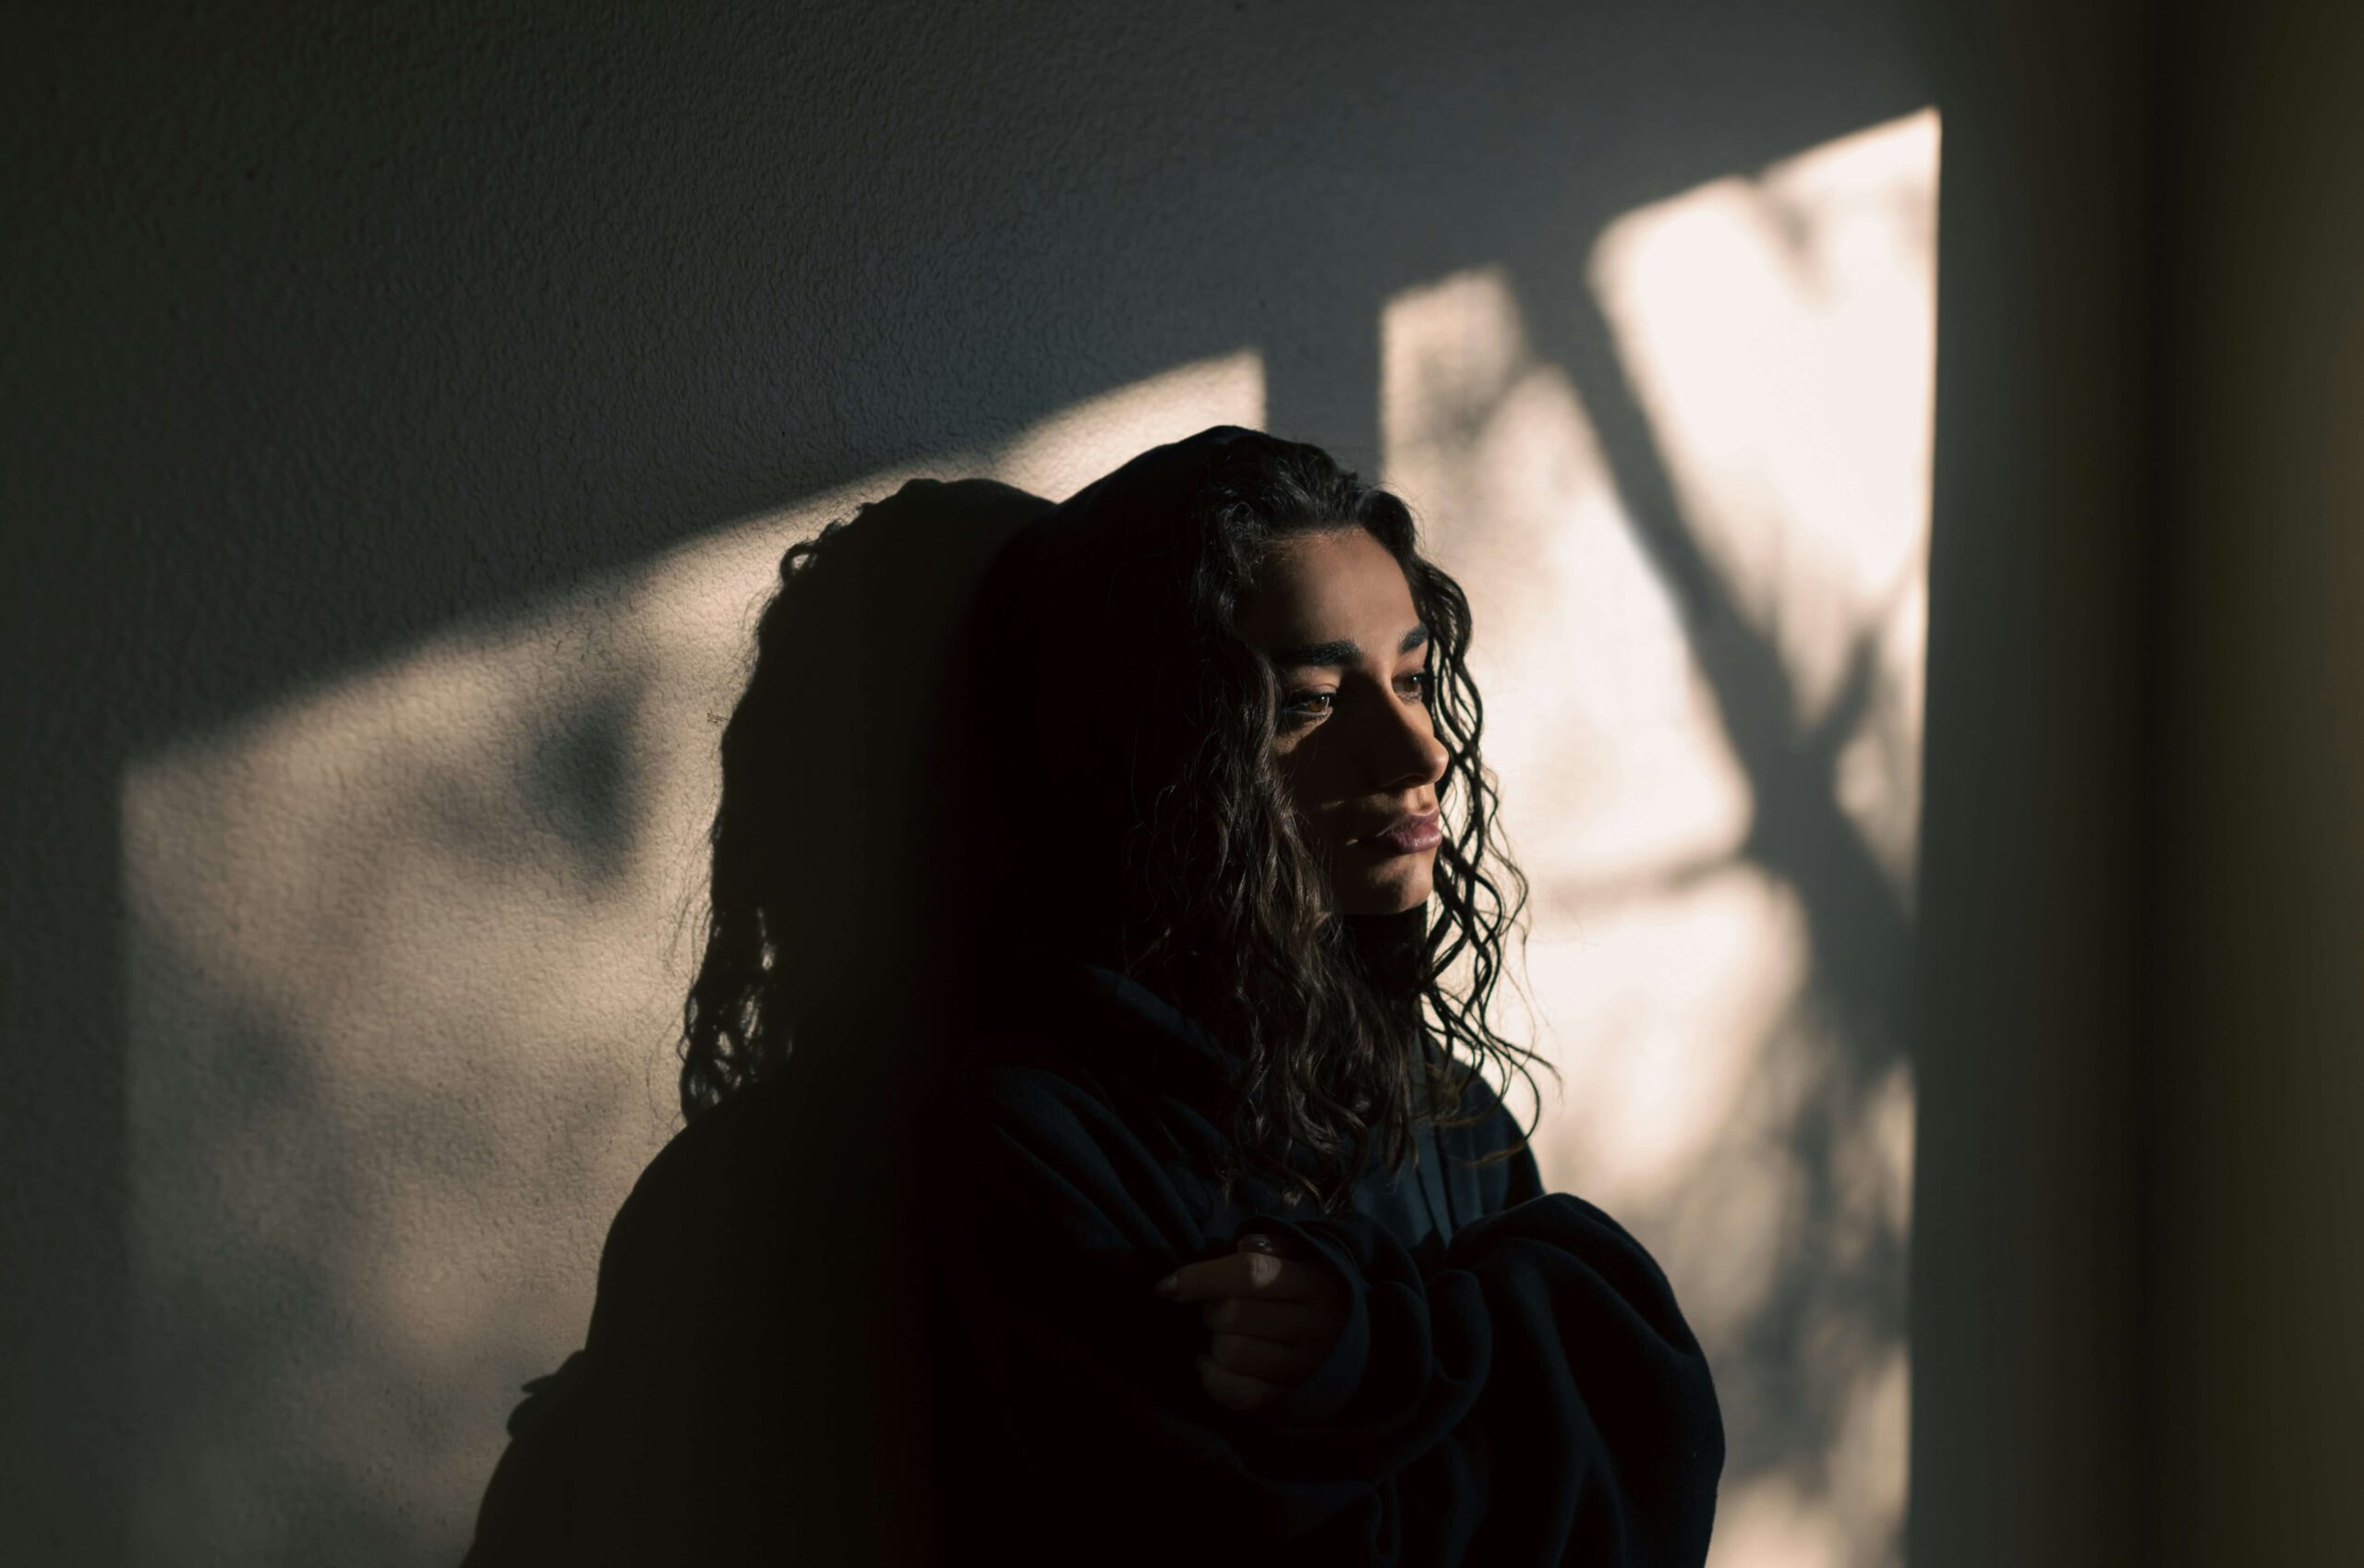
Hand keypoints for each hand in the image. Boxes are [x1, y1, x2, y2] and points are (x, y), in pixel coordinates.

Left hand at [1153, 1229, 1349, 1414]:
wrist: (1337, 1327)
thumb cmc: (1301, 1279)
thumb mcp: (1294, 1252)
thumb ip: (1267, 1244)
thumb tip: (1242, 1247)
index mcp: (1316, 1282)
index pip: (1250, 1274)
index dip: (1201, 1277)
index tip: (1168, 1284)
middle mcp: (1315, 1326)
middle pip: (1233, 1315)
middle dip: (1211, 1307)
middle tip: (1218, 1304)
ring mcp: (1302, 1365)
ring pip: (1231, 1354)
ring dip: (1214, 1341)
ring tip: (1223, 1331)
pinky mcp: (1285, 1394)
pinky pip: (1235, 1393)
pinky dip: (1212, 1377)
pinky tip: (1212, 1360)